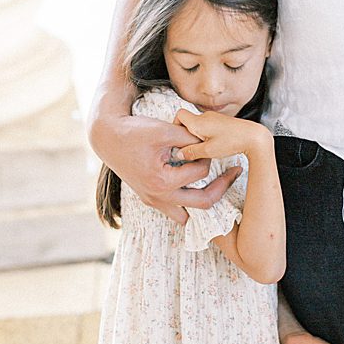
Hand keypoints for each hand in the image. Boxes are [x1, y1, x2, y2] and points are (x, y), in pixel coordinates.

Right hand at [93, 111, 238, 224]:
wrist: (108, 138)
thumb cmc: (134, 132)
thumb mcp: (164, 130)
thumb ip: (190, 137)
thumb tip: (212, 140)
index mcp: (163, 181)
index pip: (199, 173)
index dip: (209, 155)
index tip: (211, 144)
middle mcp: (158, 197)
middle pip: (202, 202)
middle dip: (222, 187)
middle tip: (235, 172)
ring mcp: (153, 200)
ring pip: (188, 213)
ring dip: (204, 200)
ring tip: (218, 183)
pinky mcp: (150, 198)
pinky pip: (175, 210)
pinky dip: (188, 202)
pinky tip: (198, 187)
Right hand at [171, 107, 272, 163]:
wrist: (253, 137)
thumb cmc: (233, 142)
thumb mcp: (208, 151)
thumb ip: (191, 152)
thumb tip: (179, 153)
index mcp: (199, 121)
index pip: (179, 115)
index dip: (175, 126)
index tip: (178, 139)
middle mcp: (205, 116)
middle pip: (188, 121)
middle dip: (186, 134)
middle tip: (191, 147)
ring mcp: (214, 118)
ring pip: (198, 124)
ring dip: (197, 135)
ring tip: (204, 148)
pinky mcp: (221, 121)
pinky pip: (207, 126)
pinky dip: (206, 135)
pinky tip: (213, 144)